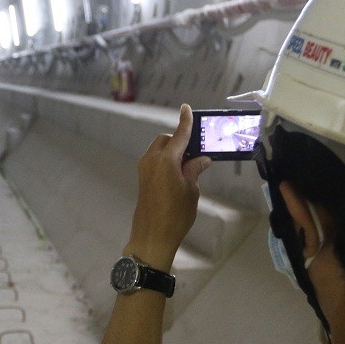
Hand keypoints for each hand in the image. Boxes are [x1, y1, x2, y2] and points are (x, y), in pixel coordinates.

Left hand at [125, 104, 211, 269]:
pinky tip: (179, 173)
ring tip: (190, 165)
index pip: (179, 135)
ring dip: (173, 151)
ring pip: (159, 150)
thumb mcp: (191, 190)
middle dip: (180, 141)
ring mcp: (144, 169)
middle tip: (196, 152)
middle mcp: (152, 160)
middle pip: (167, 141)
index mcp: (166, 160)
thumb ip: (195, 170)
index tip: (186, 108)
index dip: (185, 121)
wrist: (152, 235)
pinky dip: (166, 160)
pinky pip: (155, 161)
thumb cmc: (176, 213)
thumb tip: (202, 159)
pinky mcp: (142, 178)